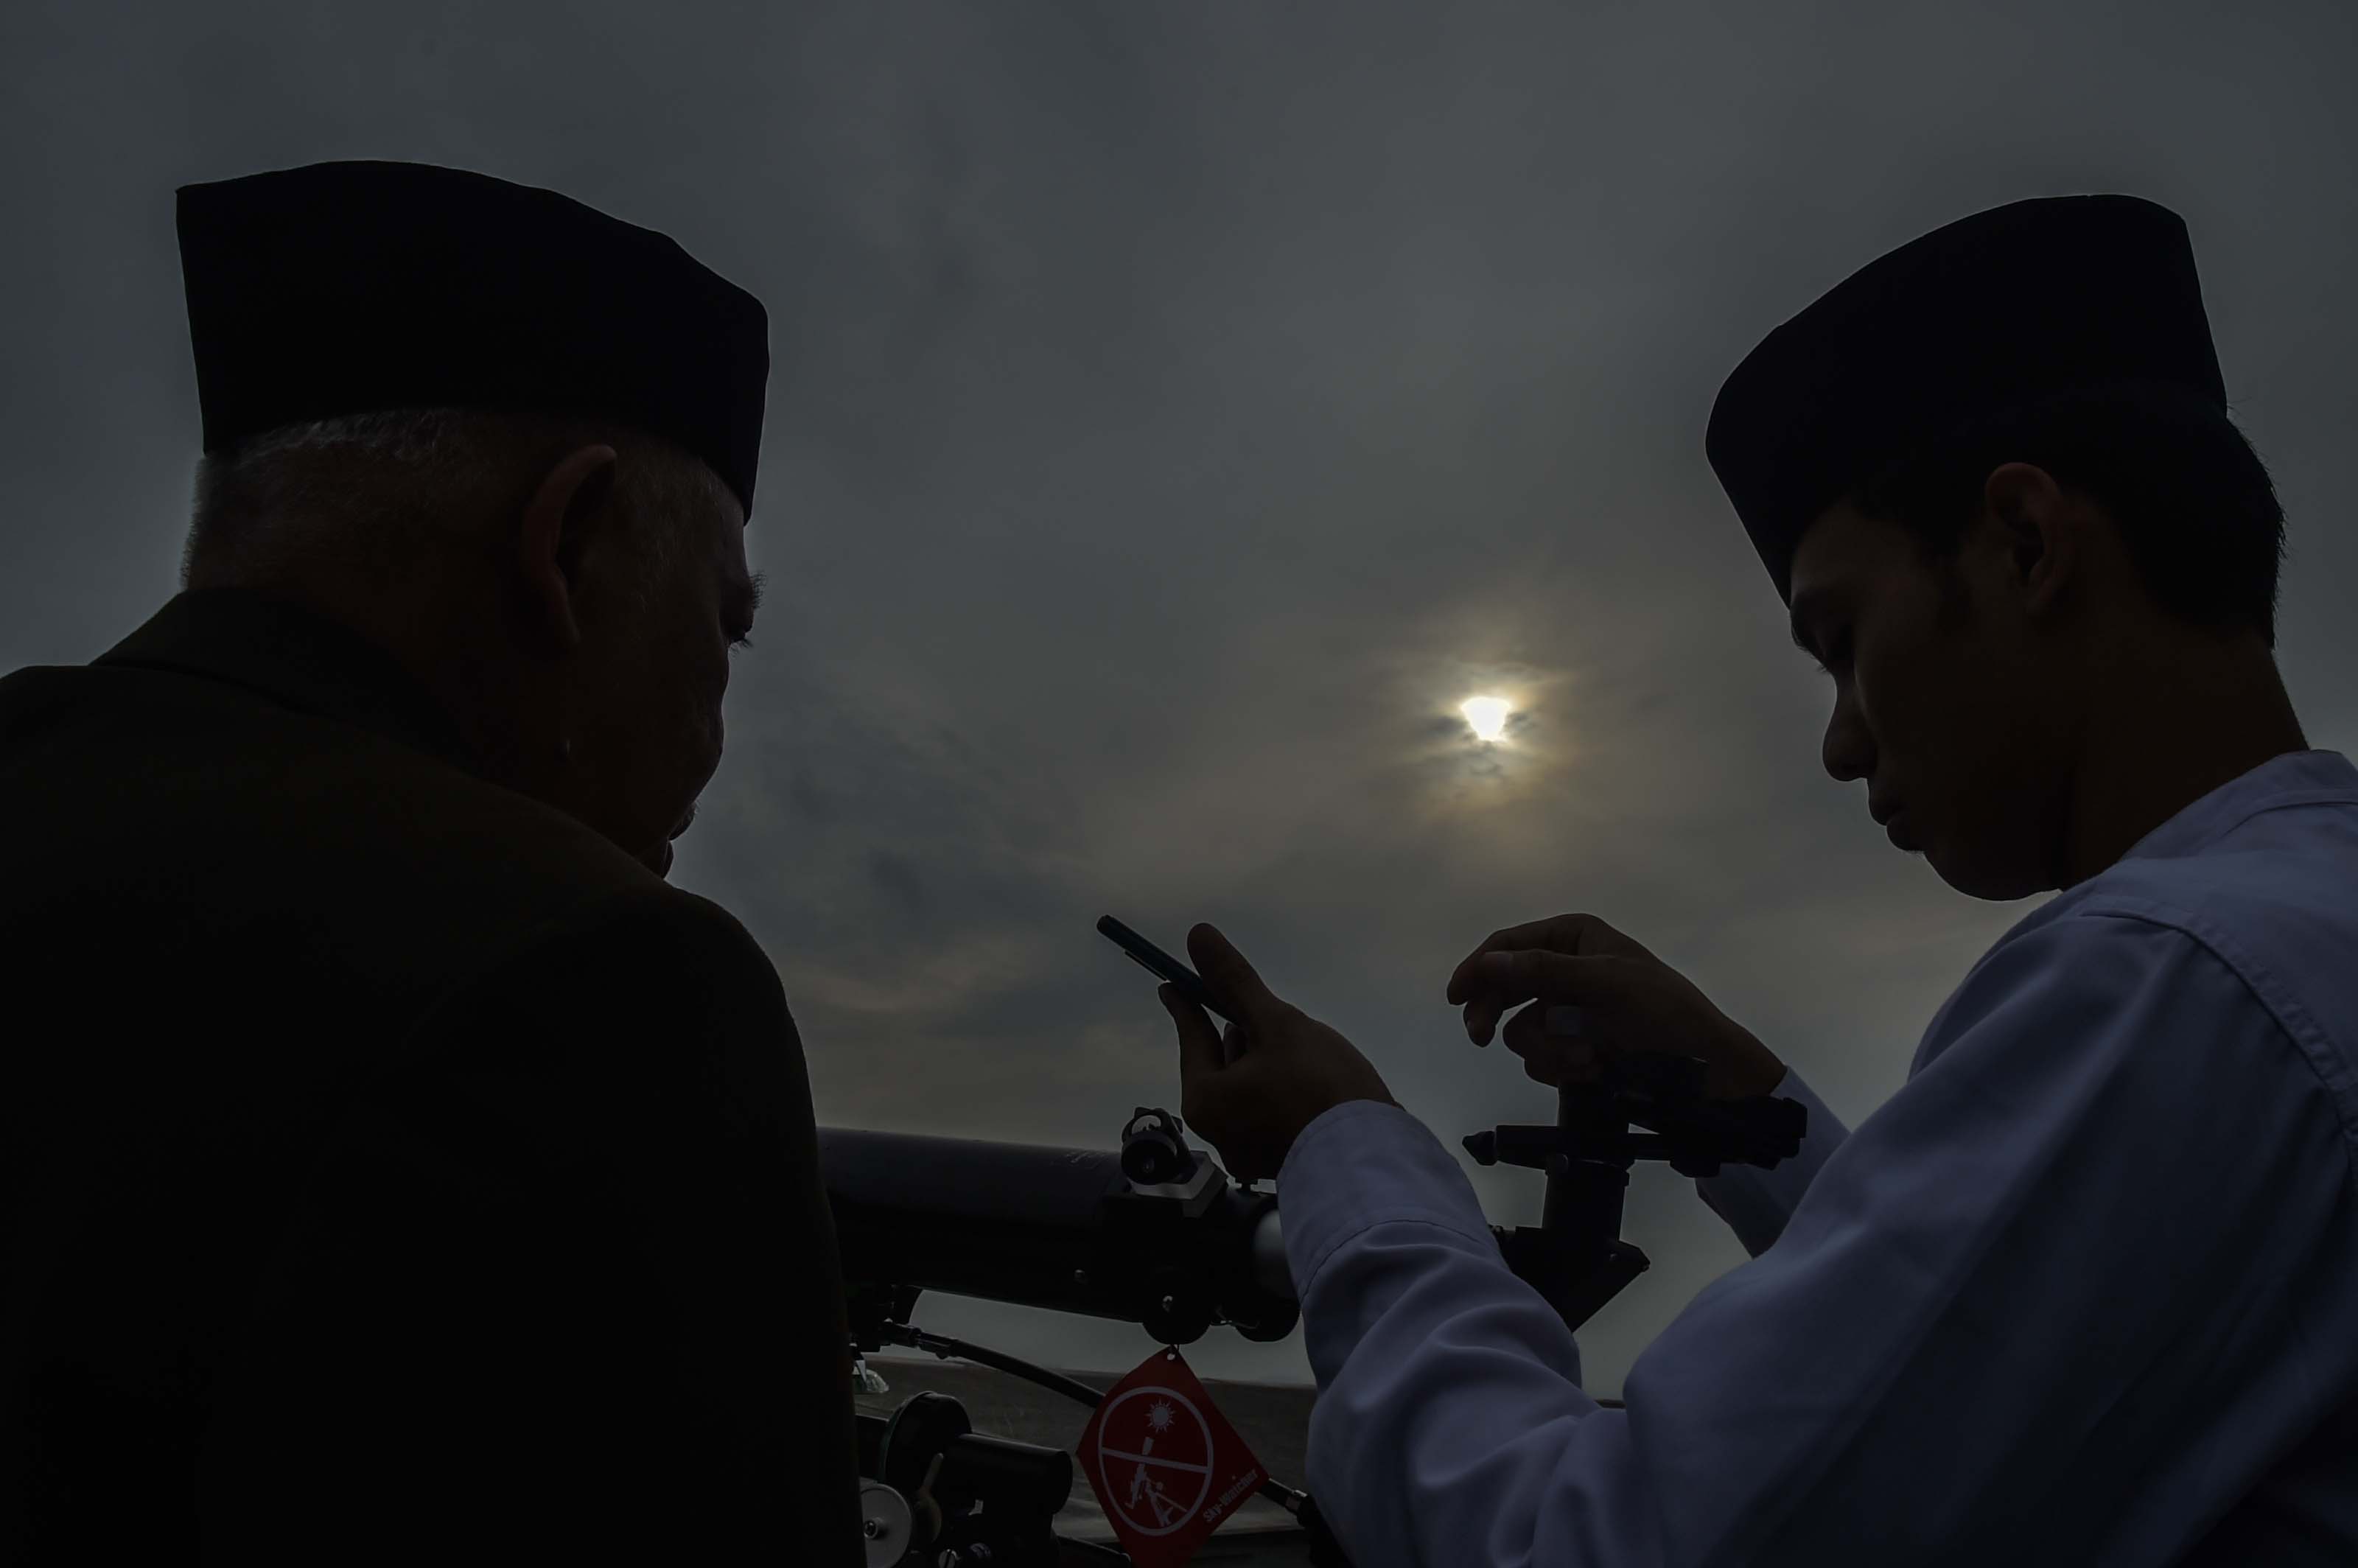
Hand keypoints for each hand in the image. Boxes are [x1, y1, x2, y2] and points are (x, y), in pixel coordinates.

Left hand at [1159, 923, 1395, 1181]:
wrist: (1374, 1158)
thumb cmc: (1319, 1085)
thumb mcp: (1276, 1023)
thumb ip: (1235, 981)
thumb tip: (1197, 935)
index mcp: (1205, 1101)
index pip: (1192, 1037)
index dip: (1186, 1003)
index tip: (1171, 984)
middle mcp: (1218, 1133)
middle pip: (1221, 1065)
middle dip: (1241, 1036)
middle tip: (1264, 1015)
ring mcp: (1249, 1152)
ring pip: (1247, 1087)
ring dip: (1263, 1062)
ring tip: (1297, 1049)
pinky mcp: (1281, 1160)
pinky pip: (1269, 1110)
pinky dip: (1280, 1089)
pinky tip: (1311, 1080)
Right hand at [1445, 912, 1786, 1101]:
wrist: (1705, 1069)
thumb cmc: (1663, 1013)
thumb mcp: (1607, 984)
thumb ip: (1546, 971)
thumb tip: (1489, 961)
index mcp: (1575, 938)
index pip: (1510, 944)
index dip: (1478, 968)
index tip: (1456, 997)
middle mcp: (1567, 969)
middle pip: (1505, 988)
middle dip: (1497, 1014)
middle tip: (1479, 1037)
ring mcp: (1570, 1011)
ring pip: (1522, 1029)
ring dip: (1549, 1049)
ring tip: (1585, 1059)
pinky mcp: (1576, 1046)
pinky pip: (1541, 1057)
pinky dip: (1561, 1066)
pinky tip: (1592, 1069)